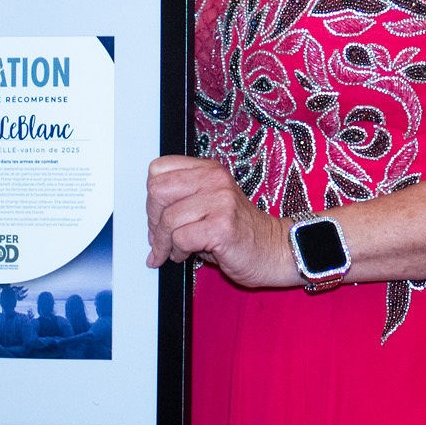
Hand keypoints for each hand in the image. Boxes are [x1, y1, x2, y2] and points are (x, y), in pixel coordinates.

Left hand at [145, 157, 294, 290]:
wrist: (275, 249)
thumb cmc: (239, 231)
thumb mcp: (210, 204)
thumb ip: (183, 199)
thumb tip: (150, 216)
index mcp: (208, 170)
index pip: (158, 169)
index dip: (153, 197)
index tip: (158, 215)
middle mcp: (214, 180)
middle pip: (157, 191)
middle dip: (154, 220)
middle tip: (161, 237)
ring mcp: (220, 201)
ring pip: (168, 219)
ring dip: (165, 242)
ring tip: (175, 250)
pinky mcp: (222, 226)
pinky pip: (181, 238)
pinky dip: (178, 252)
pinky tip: (187, 255)